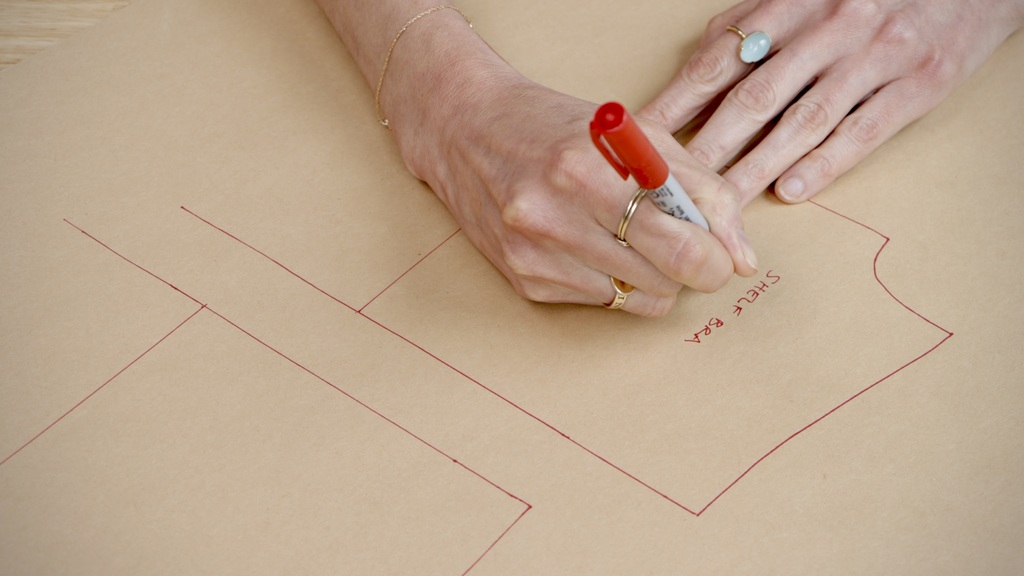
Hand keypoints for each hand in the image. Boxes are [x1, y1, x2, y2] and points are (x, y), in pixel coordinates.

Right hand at [385, 19, 758, 315]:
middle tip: (684, 245)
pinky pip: (602, 303)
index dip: (715, 258)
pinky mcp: (524, 282)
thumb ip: (702, 189)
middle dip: (689, 268)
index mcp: (587, 172)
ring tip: (632, 236)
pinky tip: (592, 243)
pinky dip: (613, 279)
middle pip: (664, 281)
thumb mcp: (638, 135)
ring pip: (638, 301)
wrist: (464, 131)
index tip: (718, 252)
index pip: (681, 247)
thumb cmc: (557, 126)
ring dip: (652, 276)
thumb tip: (742, 258)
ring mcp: (534, 257)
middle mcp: (553, 219)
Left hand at [641, 0, 1023, 204]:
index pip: (719, 62)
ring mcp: (873, 57)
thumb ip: (749, 26)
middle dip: (708, 149)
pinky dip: (825, 163)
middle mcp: (828, 29)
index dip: (677, 105)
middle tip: (673, 192)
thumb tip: (698, 68)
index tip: (645, 143)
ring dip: (756, 168)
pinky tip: (792, 190)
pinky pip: (863, 129)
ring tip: (722, 206)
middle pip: (753, 98)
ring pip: (803, 121)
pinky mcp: (916, 84)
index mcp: (791, 5)